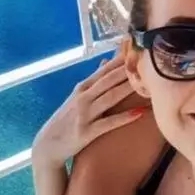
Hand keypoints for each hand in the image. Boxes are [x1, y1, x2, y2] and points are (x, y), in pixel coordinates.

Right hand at [33, 53, 147, 168]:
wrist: (48, 144)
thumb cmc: (67, 118)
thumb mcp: (77, 96)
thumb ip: (94, 80)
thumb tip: (106, 61)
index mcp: (83, 87)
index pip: (104, 70)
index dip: (121, 60)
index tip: (136, 50)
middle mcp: (83, 97)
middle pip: (109, 80)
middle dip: (127, 70)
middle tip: (145, 60)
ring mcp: (85, 114)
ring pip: (110, 98)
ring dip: (128, 89)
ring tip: (146, 82)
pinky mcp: (87, 132)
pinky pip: (109, 123)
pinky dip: (124, 117)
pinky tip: (139, 112)